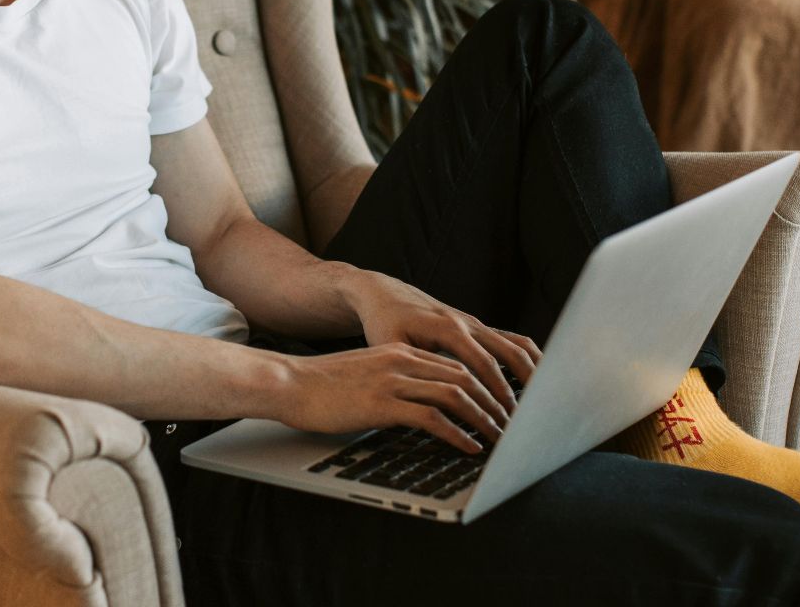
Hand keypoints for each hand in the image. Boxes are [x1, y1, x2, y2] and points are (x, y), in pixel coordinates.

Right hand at [272, 344, 508, 454]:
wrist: (288, 383)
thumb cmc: (322, 386)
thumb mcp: (366, 374)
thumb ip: (395, 382)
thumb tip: (420, 405)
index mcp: (400, 352)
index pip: (457, 365)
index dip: (485, 387)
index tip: (501, 408)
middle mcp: (402, 360)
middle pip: (464, 376)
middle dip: (493, 403)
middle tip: (511, 425)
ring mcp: (393, 380)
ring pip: (456, 394)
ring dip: (483, 418)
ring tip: (498, 438)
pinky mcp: (382, 403)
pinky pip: (432, 417)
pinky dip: (457, 434)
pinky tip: (469, 447)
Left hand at [344, 270, 541, 419]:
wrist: (385, 296)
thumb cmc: (384, 324)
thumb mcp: (391, 347)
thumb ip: (413, 368)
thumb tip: (430, 400)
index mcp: (448, 329)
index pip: (484, 364)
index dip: (498, 393)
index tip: (507, 418)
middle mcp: (468, 323)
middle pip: (508, 354)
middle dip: (523, 387)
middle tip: (530, 419)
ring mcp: (476, 324)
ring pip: (516, 345)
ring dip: (533, 372)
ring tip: (545, 403)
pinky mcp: (478, 328)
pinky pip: (512, 341)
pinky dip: (528, 360)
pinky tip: (536, 382)